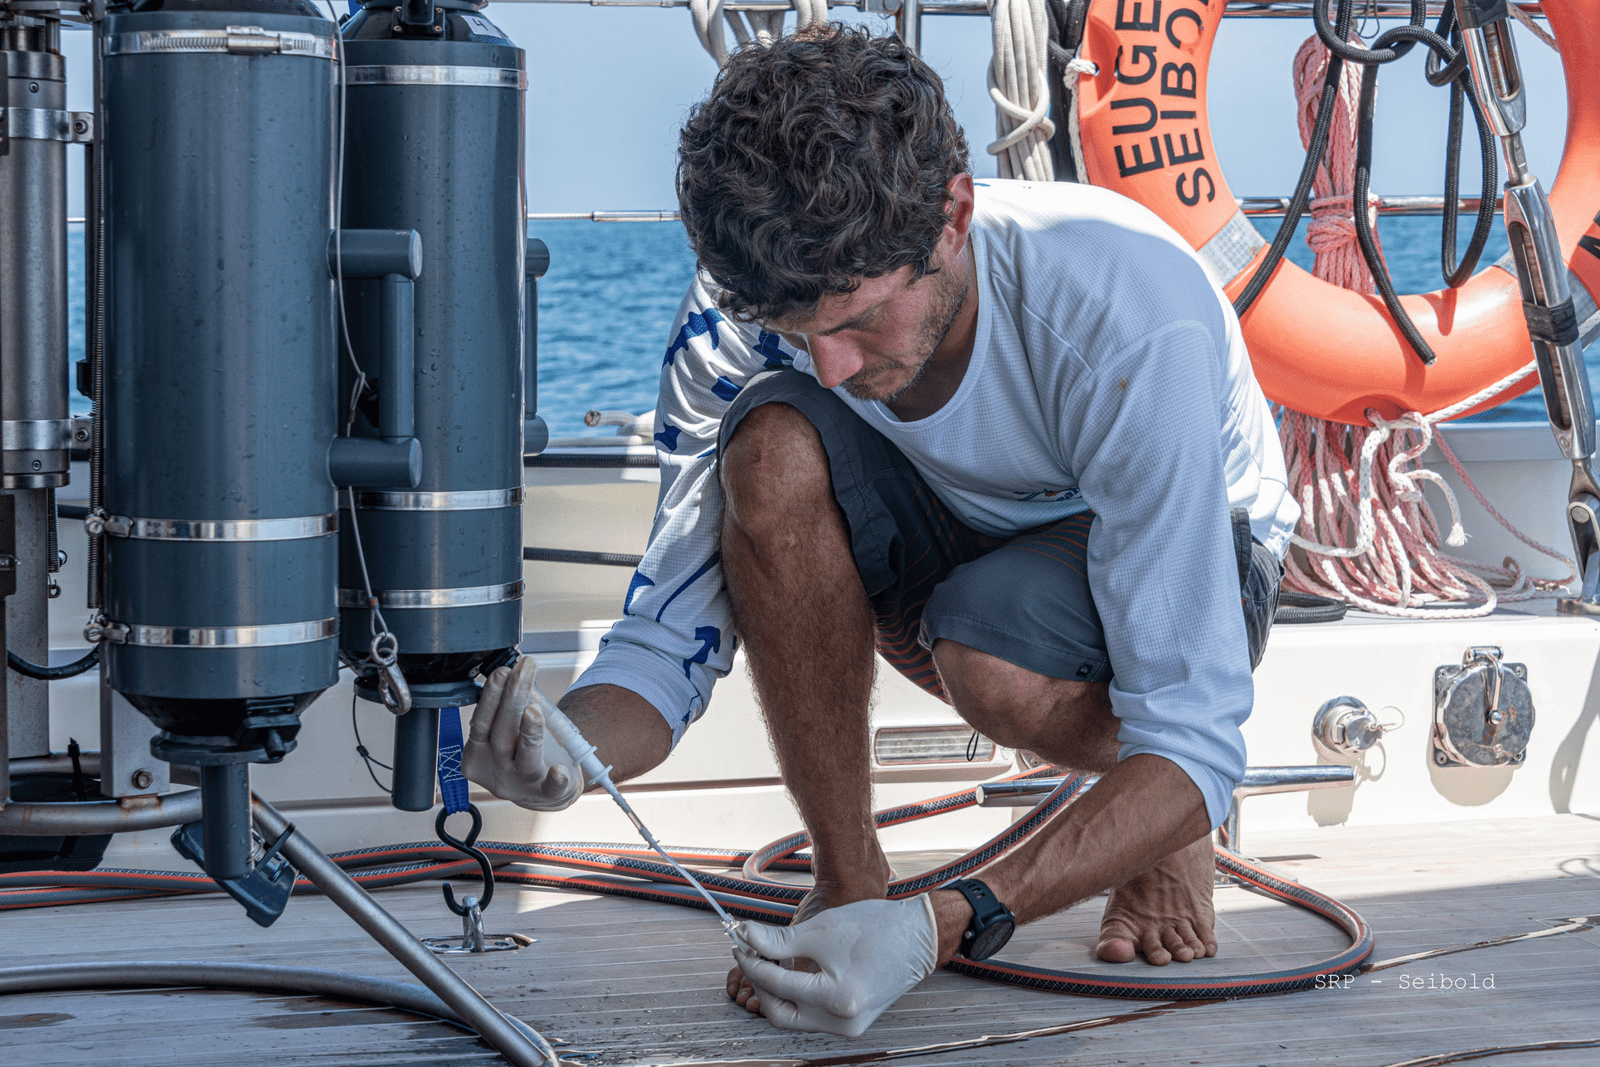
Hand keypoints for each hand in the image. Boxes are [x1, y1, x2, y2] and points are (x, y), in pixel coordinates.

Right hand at [461, 657, 582, 811]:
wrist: (542, 793)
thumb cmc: (522, 755)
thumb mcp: (506, 732)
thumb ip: (508, 706)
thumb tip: (515, 668)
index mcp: (480, 753)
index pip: (481, 723)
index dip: (490, 696)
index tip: (503, 671)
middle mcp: (497, 769)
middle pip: (502, 735)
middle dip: (511, 700)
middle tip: (521, 674)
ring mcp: (521, 784)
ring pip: (524, 758)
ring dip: (528, 732)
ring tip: (533, 710)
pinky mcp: (547, 793)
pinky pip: (551, 788)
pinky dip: (555, 779)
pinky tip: (558, 771)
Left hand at [730, 896, 938, 1035]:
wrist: (918, 936)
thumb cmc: (875, 927)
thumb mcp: (821, 929)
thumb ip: (778, 940)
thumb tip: (745, 937)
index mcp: (837, 999)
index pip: (776, 985)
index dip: (751, 962)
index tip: (739, 942)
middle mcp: (843, 1022)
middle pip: (781, 1013)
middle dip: (760, 985)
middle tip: (750, 956)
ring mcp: (850, 1027)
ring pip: (796, 1017)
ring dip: (777, 992)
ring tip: (769, 960)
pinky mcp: (853, 1023)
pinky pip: (813, 1015)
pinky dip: (797, 997)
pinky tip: (791, 972)